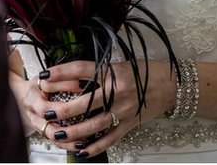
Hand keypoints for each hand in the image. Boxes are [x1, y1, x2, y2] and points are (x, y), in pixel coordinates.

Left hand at [31, 59, 174, 157]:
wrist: (172, 85)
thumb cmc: (145, 71)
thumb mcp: (121, 64)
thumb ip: (100, 72)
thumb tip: (74, 77)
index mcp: (113, 72)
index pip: (81, 70)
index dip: (61, 72)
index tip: (44, 75)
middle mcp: (117, 91)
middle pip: (85, 102)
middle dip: (64, 109)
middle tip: (47, 112)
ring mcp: (124, 110)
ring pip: (95, 124)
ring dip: (75, 131)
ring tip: (58, 134)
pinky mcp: (130, 124)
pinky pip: (110, 138)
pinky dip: (95, 147)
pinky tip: (80, 151)